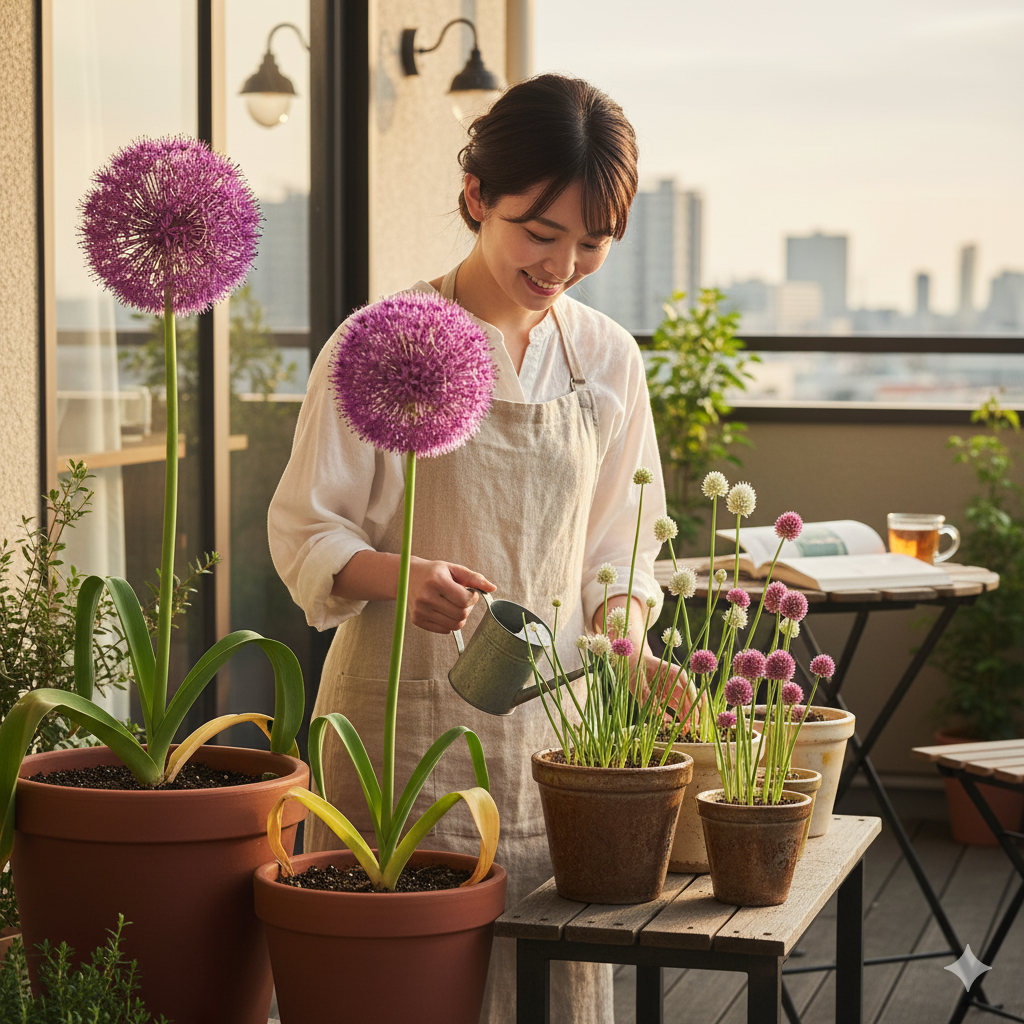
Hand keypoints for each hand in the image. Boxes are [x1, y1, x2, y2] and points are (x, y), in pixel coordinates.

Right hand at [408, 557, 494, 633]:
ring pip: (454, 625)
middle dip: (467, 608)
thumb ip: (474, 578)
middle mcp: (426, 597)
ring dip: (460, 616)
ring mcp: (420, 610)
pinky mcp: (417, 620)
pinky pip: (444, 630)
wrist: (407, 577)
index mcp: (436, 581)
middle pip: (460, 615)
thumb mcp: (454, 569)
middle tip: (462, 599)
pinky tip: (444, 610)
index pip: (465, 600)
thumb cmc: (435, 572)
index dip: (473, 598)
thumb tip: (493, 588)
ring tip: (453, 604)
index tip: (470, 592)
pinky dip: (449, 622)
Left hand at [592, 595, 695, 726]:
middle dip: (692, 711)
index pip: (687, 685)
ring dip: (684, 715)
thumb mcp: (637, 683)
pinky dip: (672, 715)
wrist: (627, 661)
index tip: (696, 710)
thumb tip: (659, 716)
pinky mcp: (661, 694)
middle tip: (693, 725)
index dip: (693, 698)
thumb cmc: (633, 667)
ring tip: (685, 729)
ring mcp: (667, 687)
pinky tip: (671, 724)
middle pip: (687, 696)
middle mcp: (672, 680)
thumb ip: (648, 698)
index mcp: (671, 671)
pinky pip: (670, 706)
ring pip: (681, 702)